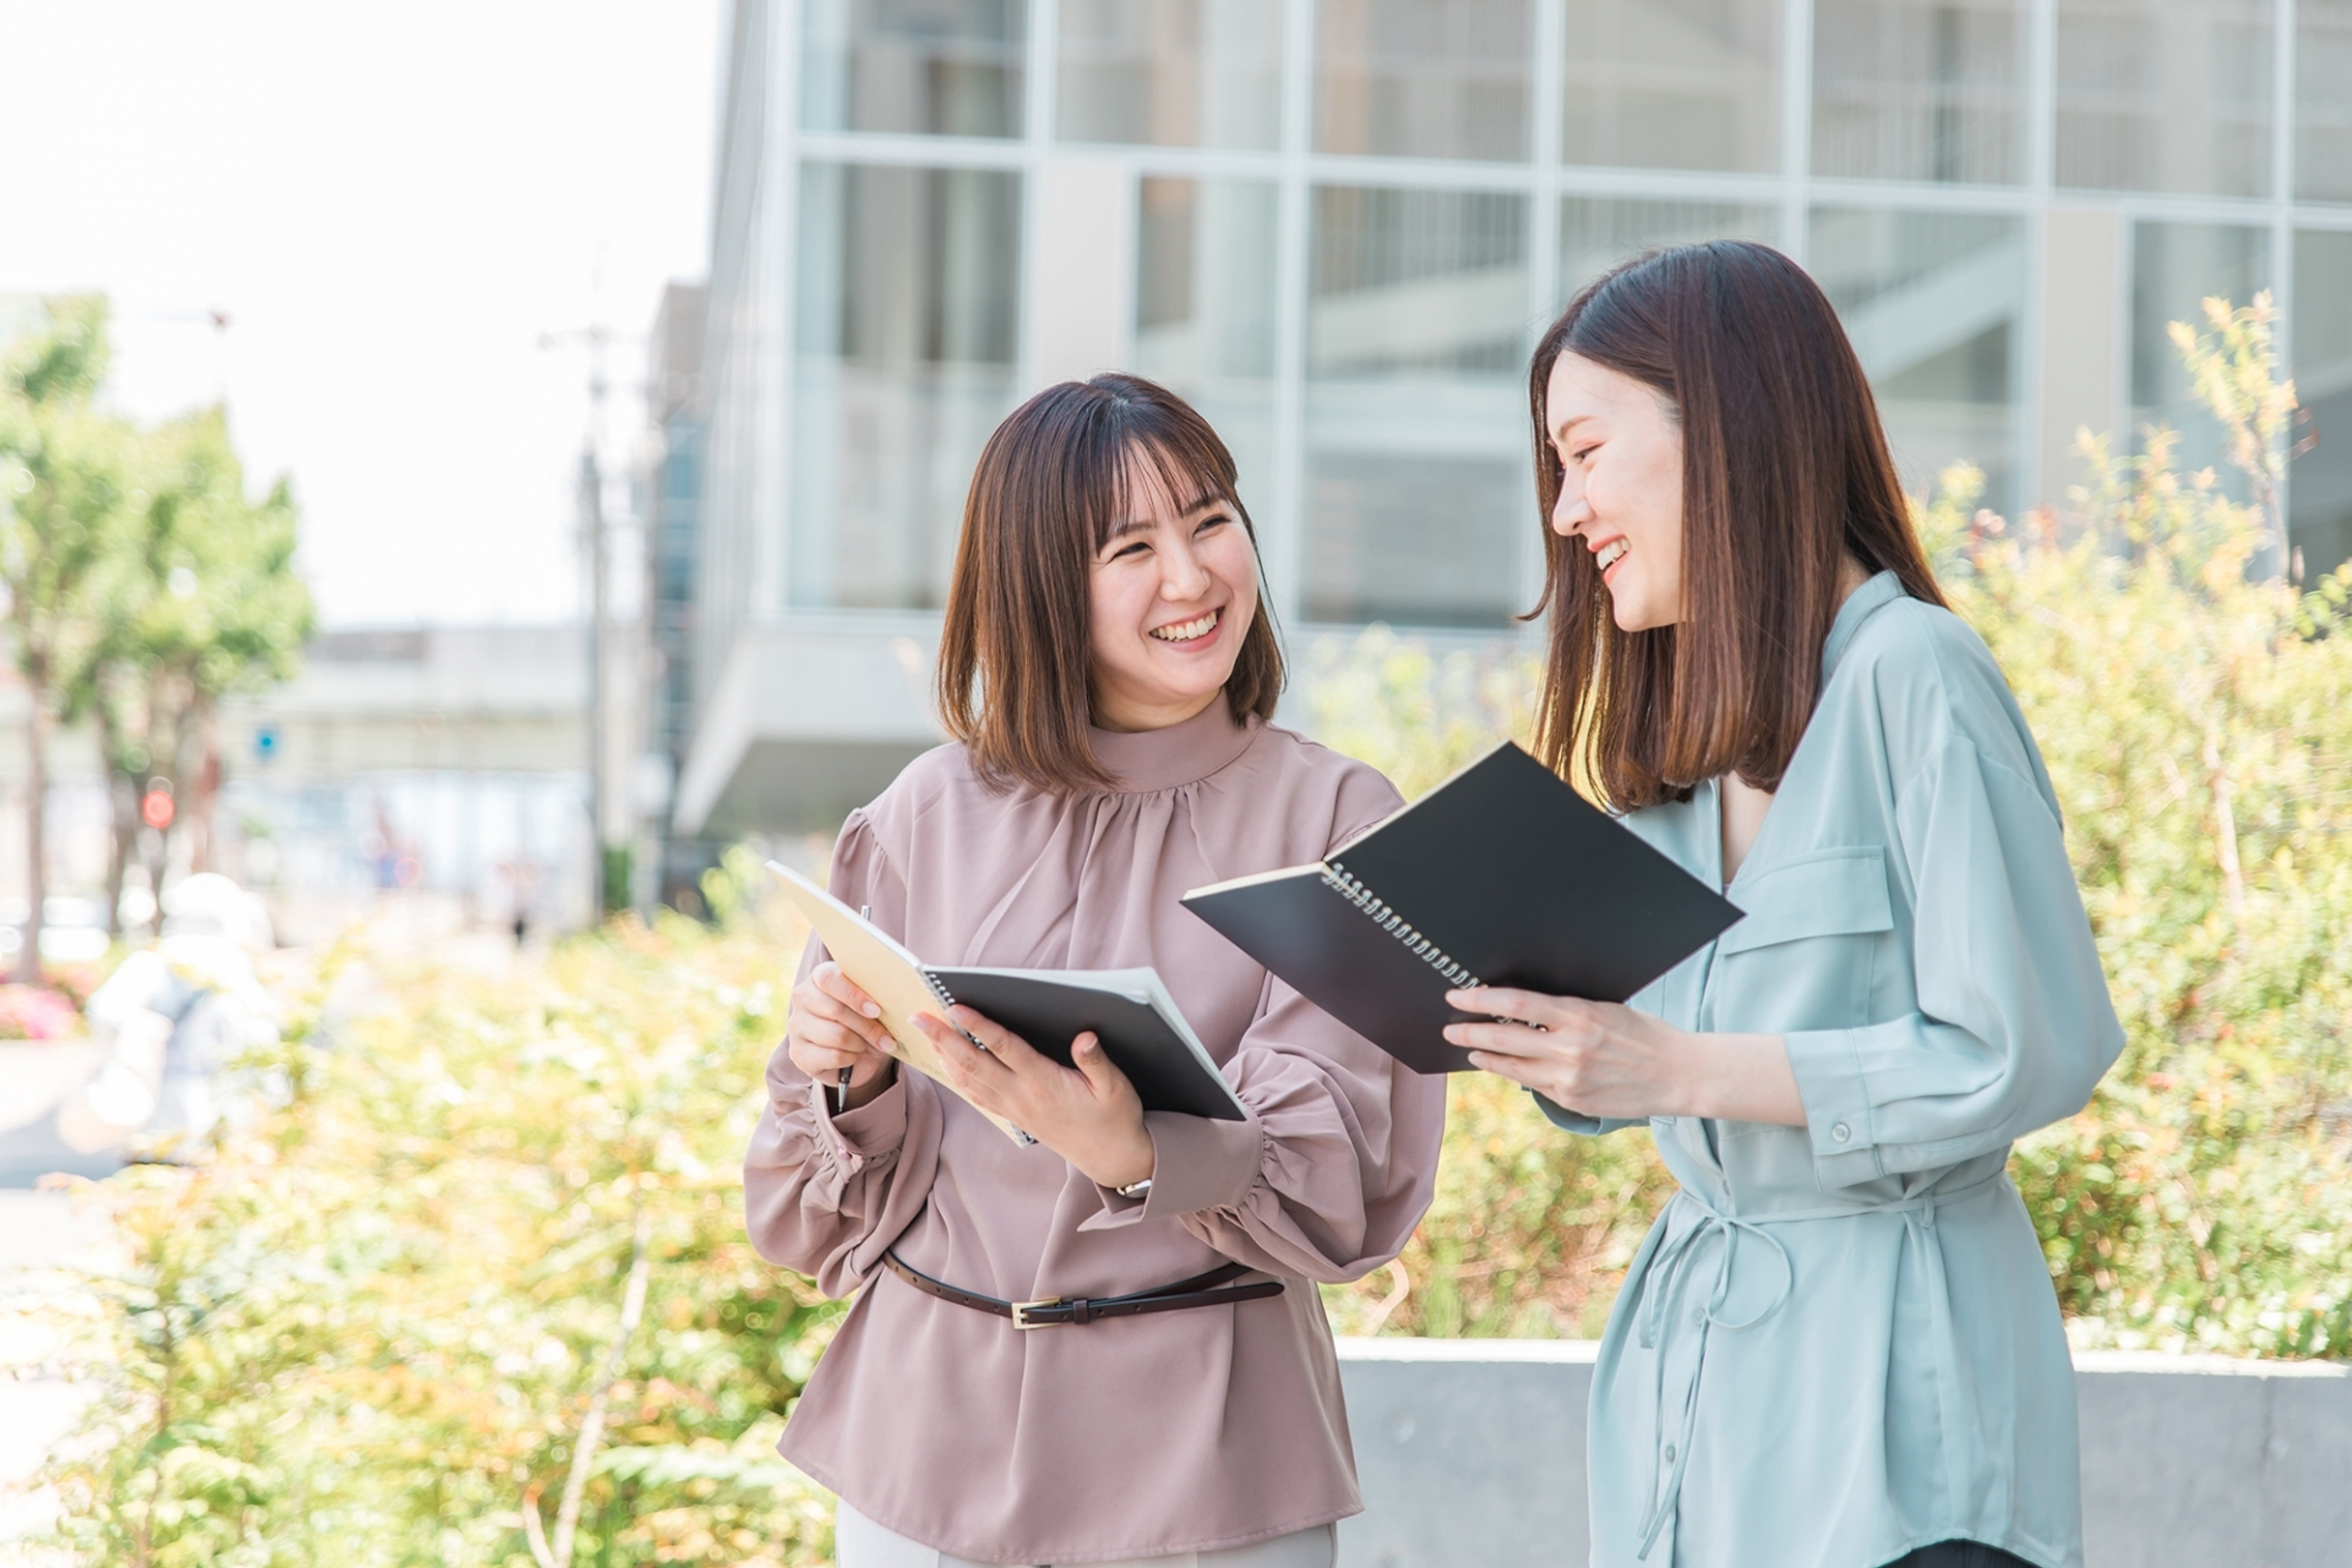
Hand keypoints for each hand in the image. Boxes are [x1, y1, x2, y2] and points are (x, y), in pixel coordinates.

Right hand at [784, 962, 897, 1111]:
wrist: (858, 1054)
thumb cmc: (866, 1020)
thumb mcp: (875, 1005)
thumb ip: (879, 996)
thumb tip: (897, 1001)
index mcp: (820, 976)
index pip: (829, 979)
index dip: (854, 995)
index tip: (876, 1010)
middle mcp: (803, 997)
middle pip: (836, 1010)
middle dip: (867, 1027)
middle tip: (885, 1038)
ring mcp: (796, 1025)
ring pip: (836, 1035)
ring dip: (860, 1044)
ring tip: (865, 1045)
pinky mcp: (797, 1052)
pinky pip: (832, 1056)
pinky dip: (850, 1058)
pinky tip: (853, 1056)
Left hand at [914, 1007, 1154, 1190]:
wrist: (1110, 1157)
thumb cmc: (1115, 1117)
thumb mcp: (1116, 1087)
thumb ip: (1097, 1061)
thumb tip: (1085, 1037)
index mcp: (1047, 1083)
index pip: (1006, 1049)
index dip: (980, 1027)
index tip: (956, 1007)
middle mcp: (1023, 1096)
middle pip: (974, 1064)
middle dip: (944, 1039)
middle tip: (918, 1016)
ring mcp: (1014, 1109)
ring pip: (969, 1080)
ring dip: (944, 1055)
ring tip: (924, 1032)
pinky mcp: (1014, 1117)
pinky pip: (977, 1096)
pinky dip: (956, 1078)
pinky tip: (945, 1063)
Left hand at [1443, 988, 1804, 1125]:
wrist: (1679, 1074)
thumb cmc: (1643, 1033)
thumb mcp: (1604, 1008)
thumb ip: (1564, 1010)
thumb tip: (1520, 1005)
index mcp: (1578, 1015)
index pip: (1515, 1003)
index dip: (1479, 999)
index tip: (1456, 995)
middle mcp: (1569, 1048)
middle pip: (1503, 1036)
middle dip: (1469, 1030)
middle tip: (1448, 1026)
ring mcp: (1569, 1079)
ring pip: (1511, 1067)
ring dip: (1485, 1056)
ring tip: (1469, 1048)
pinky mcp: (1572, 1101)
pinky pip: (1532, 1085)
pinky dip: (1513, 1073)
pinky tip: (1503, 1066)